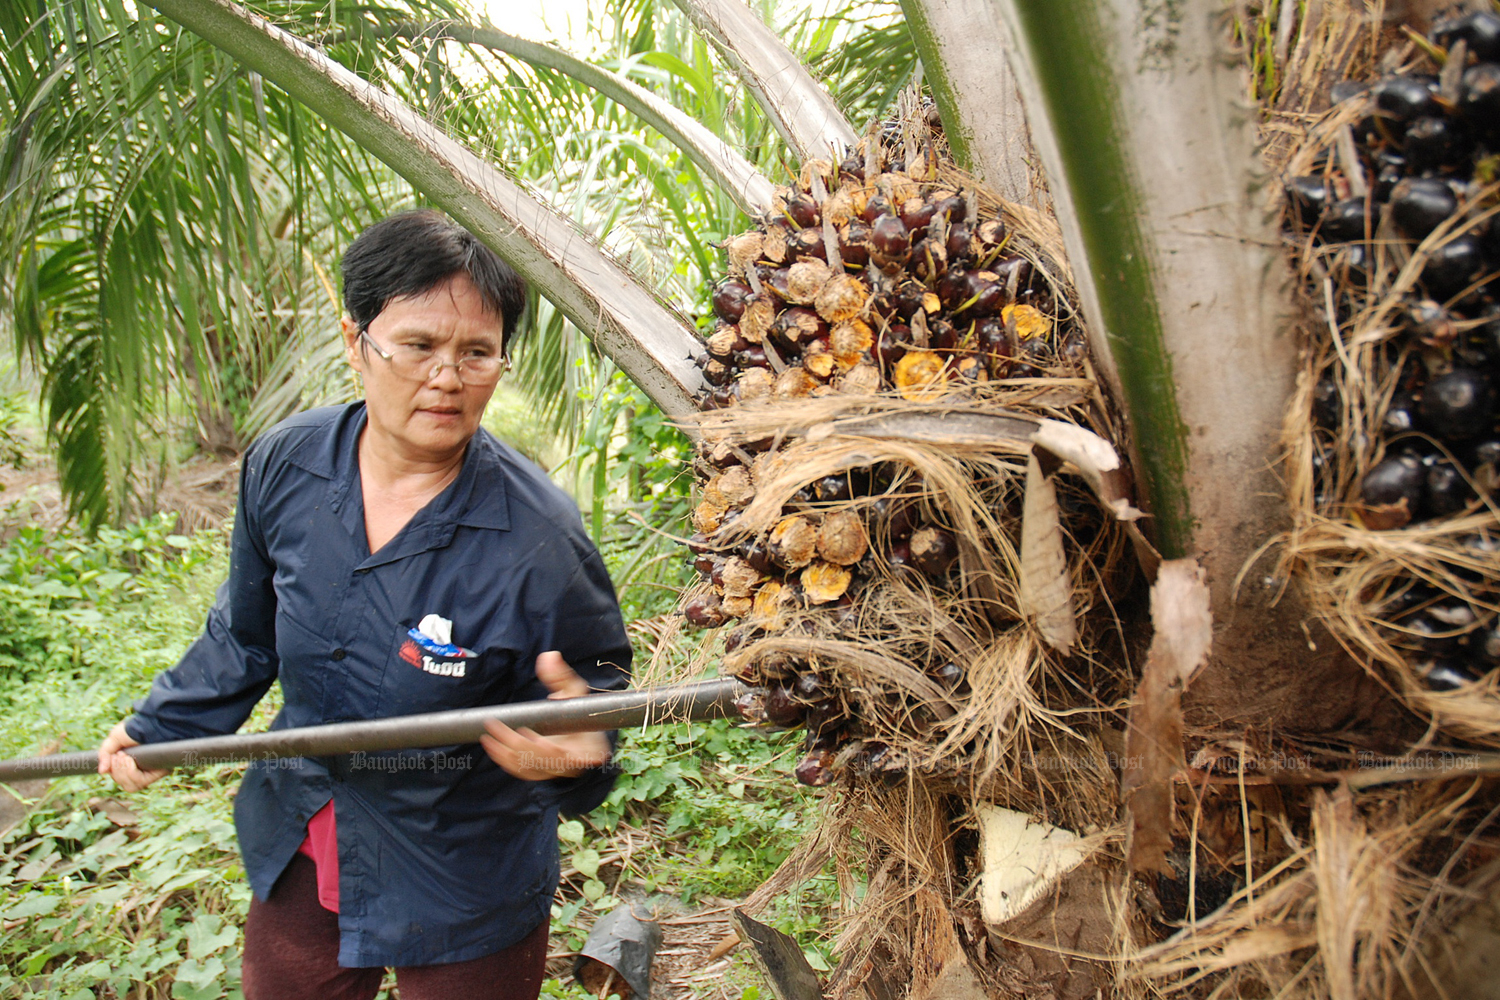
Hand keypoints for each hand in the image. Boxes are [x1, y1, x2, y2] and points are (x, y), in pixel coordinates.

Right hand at [97, 721, 168, 792]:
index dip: (115, 772)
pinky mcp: (160, 771)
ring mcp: (152, 773)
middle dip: (117, 771)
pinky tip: (128, 759)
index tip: (114, 757)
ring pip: (131, 786)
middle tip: (119, 755)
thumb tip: (102, 772)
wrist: (147, 723)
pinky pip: (140, 782)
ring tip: (123, 756)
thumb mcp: (113, 739)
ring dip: (122, 771)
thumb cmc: (132, 729)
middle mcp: (144, 771)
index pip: (122, 780)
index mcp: (134, 766)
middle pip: (126, 785)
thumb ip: (105, 755)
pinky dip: (130, 772)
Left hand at [481, 651, 610, 780]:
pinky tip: (493, 748)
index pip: (561, 753)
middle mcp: (570, 765)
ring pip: (527, 768)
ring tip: (488, 738)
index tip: (526, 733)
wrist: (583, 730)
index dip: (542, 747)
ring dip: (505, 755)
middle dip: (513, 744)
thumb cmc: (580, 711)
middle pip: (538, 760)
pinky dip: (506, 761)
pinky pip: (522, 771)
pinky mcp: (542, 772)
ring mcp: (555, 771)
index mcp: (585, 749)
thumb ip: (561, 676)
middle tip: (493, 726)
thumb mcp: (575, 692)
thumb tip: (549, 657)